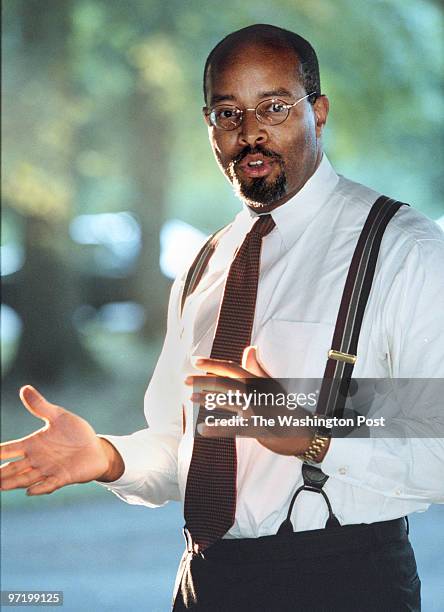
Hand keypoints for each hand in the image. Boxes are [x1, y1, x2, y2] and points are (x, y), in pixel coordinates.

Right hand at [0, 386, 123, 495]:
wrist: (96, 448)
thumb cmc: (75, 432)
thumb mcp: (58, 416)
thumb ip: (40, 406)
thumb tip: (24, 388)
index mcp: (33, 444)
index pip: (9, 449)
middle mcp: (37, 459)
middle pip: (14, 467)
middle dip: (1, 472)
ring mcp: (49, 470)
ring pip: (26, 478)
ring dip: (14, 482)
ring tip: (0, 485)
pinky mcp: (63, 477)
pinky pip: (49, 484)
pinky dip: (40, 488)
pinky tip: (30, 491)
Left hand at [186, 346, 321, 456]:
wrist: (303, 429)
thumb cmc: (284, 405)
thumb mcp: (271, 384)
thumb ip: (256, 369)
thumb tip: (249, 349)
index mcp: (258, 381)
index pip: (232, 368)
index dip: (213, 364)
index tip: (195, 361)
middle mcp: (256, 392)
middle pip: (226, 383)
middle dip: (204, 380)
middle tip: (186, 380)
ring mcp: (257, 410)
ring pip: (228, 401)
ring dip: (207, 399)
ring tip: (191, 398)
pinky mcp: (258, 428)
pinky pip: (233, 428)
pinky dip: (216, 428)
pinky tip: (201, 429)